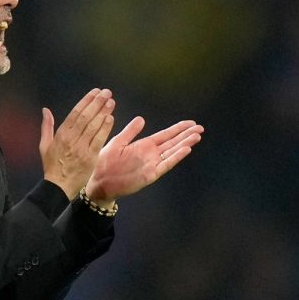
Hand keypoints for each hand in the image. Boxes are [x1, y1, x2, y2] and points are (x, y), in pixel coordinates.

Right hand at [40, 89, 115, 198]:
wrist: (58, 186)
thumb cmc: (51, 165)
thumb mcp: (44, 145)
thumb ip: (47, 126)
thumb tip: (45, 110)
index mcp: (61, 135)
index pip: (75, 113)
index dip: (86, 101)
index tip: (95, 92)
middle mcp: (71, 139)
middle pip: (86, 117)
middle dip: (97, 103)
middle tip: (107, 92)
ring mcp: (82, 148)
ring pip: (94, 126)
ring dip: (103, 112)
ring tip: (111, 102)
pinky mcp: (90, 157)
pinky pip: (99, 140)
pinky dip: (105, 128)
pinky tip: (111, 118)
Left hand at [85, 116, 203, 205]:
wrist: (99, 181)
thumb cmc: (105, 162)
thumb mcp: (118, 142)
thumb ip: (130, 131)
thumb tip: (141, 118)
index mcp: (143, 145)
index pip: (165, 135)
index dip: (178, 129)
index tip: (190, 123)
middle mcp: (151, 154)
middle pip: (173, 142)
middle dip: (186, 135)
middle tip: (200, 128)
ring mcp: (152, 164)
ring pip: (172, 152)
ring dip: (184, 144)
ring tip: (197, 136)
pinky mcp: (150, 174)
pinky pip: (165, 164)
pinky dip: (176, 157)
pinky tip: (186, 149)